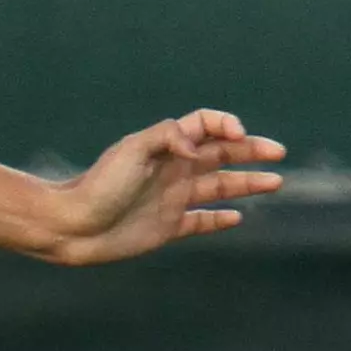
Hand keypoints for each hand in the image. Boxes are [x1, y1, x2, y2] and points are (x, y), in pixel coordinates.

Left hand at [41, 110, 285, 264]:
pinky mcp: (167, 227)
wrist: (72, 226)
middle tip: (278, 153)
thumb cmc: (99, 186)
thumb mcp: (131, 151)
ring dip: (247, 183)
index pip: (204, 126)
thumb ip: (166, 136)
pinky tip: (237, 217)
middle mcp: (172, 170)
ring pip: (219, 187)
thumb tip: (195, 144)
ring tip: (275, 182)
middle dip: (250, 151)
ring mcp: (172, 198)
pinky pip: (201, 220)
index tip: (238, 135)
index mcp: (165, 147)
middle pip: (220, 154)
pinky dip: (219, 218)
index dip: (225, 124)